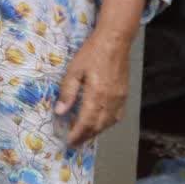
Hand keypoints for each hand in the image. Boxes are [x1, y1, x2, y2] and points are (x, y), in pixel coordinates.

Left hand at [56, 29, 132, 147]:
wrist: (115, 41)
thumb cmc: (92, 53)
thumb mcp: (74, 70)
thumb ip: (68, 92)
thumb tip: (60, 112)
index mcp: (97, 96)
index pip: (86, 123)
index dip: (77, 134)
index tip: (68, 142)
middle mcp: (110, 101)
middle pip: (98, 127)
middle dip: (85, 136)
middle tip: (74, 142)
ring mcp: (120, 99)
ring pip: (108, 124)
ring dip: (96, 132)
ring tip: (84, 134)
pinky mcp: (124, 95)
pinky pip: (116, 116)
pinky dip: (106, 123)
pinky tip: (99, 122)